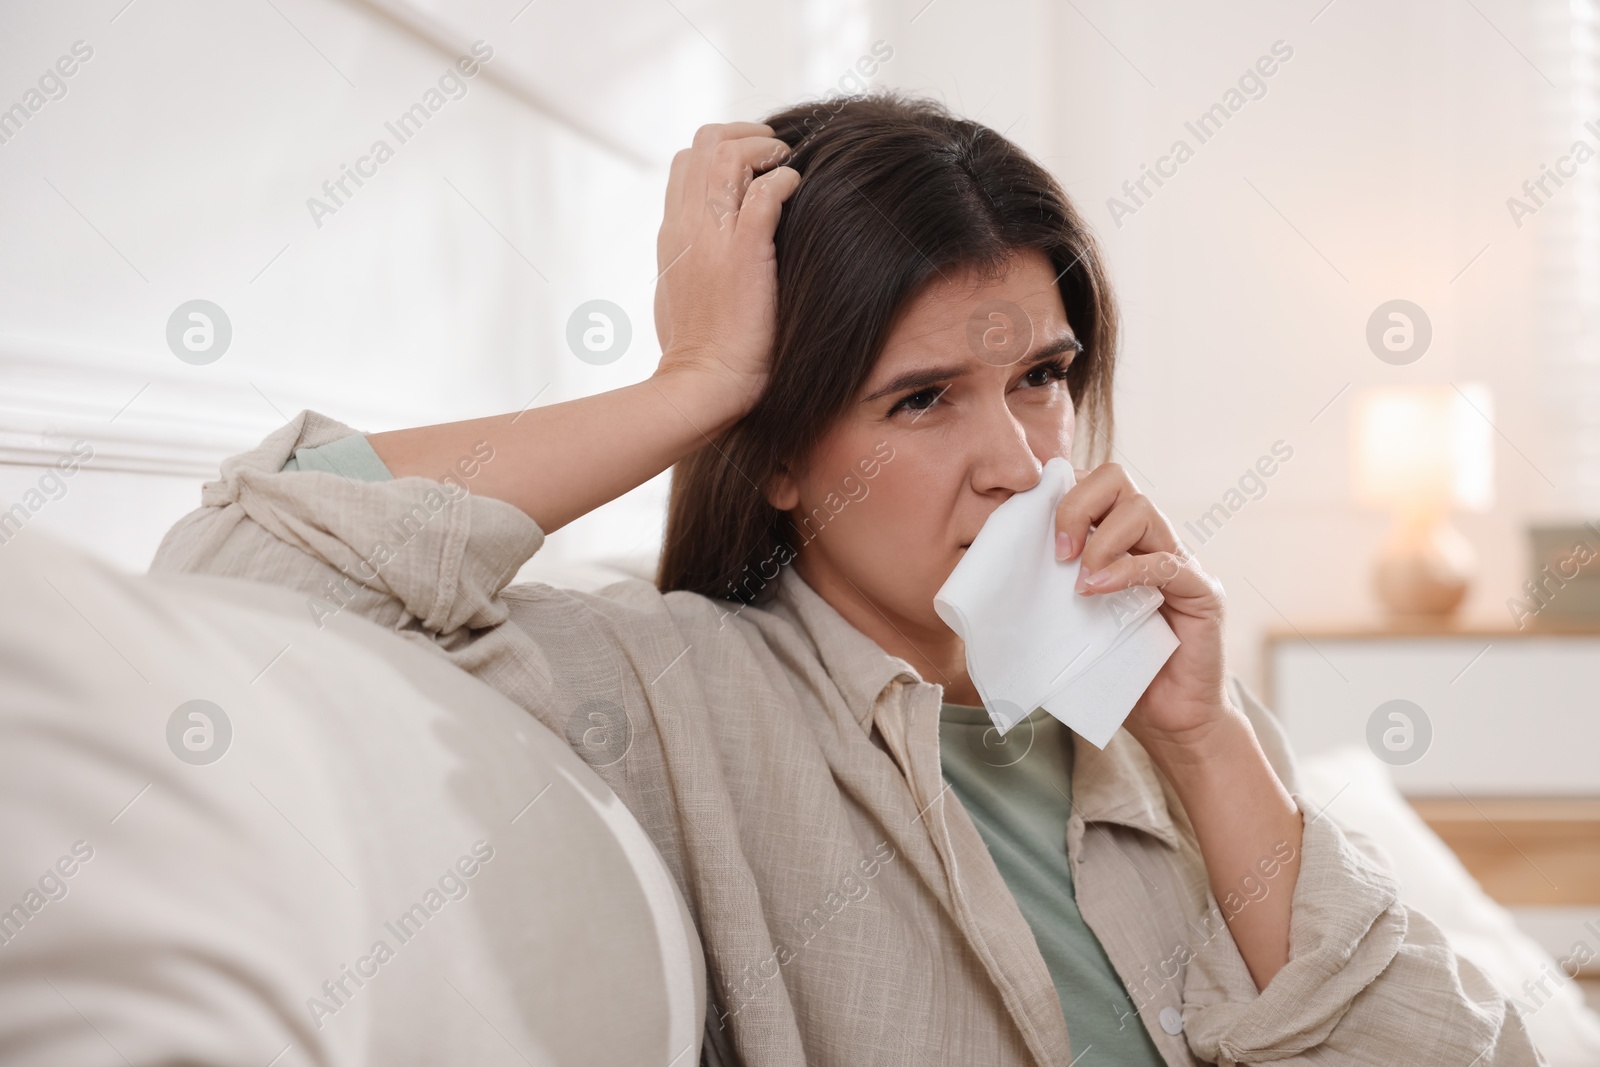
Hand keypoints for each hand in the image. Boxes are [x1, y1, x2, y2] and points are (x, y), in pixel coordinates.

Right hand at [652, 122, 800, 417]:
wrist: (703, 385)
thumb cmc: (699, 351)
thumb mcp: (679, 292)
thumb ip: (689, 259)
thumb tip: (705, 248)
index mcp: (672, 234)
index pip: (686, 162)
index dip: (722, 149)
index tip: (753, 165)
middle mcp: (685, 226)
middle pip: (703, 144)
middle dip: (745, 135)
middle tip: (776, 152)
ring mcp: (711, 237)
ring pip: (727, 155)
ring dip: (765, 150)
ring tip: (787, 165)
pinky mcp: (744, 253)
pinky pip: (763, 193)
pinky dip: (783, 180)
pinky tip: (797, 189)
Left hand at [1054, 463, 1233, 750]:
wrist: (1172, 722)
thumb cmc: (1116, 672)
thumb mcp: (1071, 623)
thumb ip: (1048, 590)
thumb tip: (991, 574)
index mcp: (1121, 540)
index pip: (1091, 483)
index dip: (1059, 494)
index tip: (1033, 532)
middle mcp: (1153, 540)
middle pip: (1116, 478)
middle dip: (1075, 506)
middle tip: (1058, 554)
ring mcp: (1181, 562)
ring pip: (1141, 510)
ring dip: (1100, 540)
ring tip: (1080, 582)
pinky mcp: (1201, 592)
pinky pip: (1166, 561)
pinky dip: (1125, 571)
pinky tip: (1097, 592)